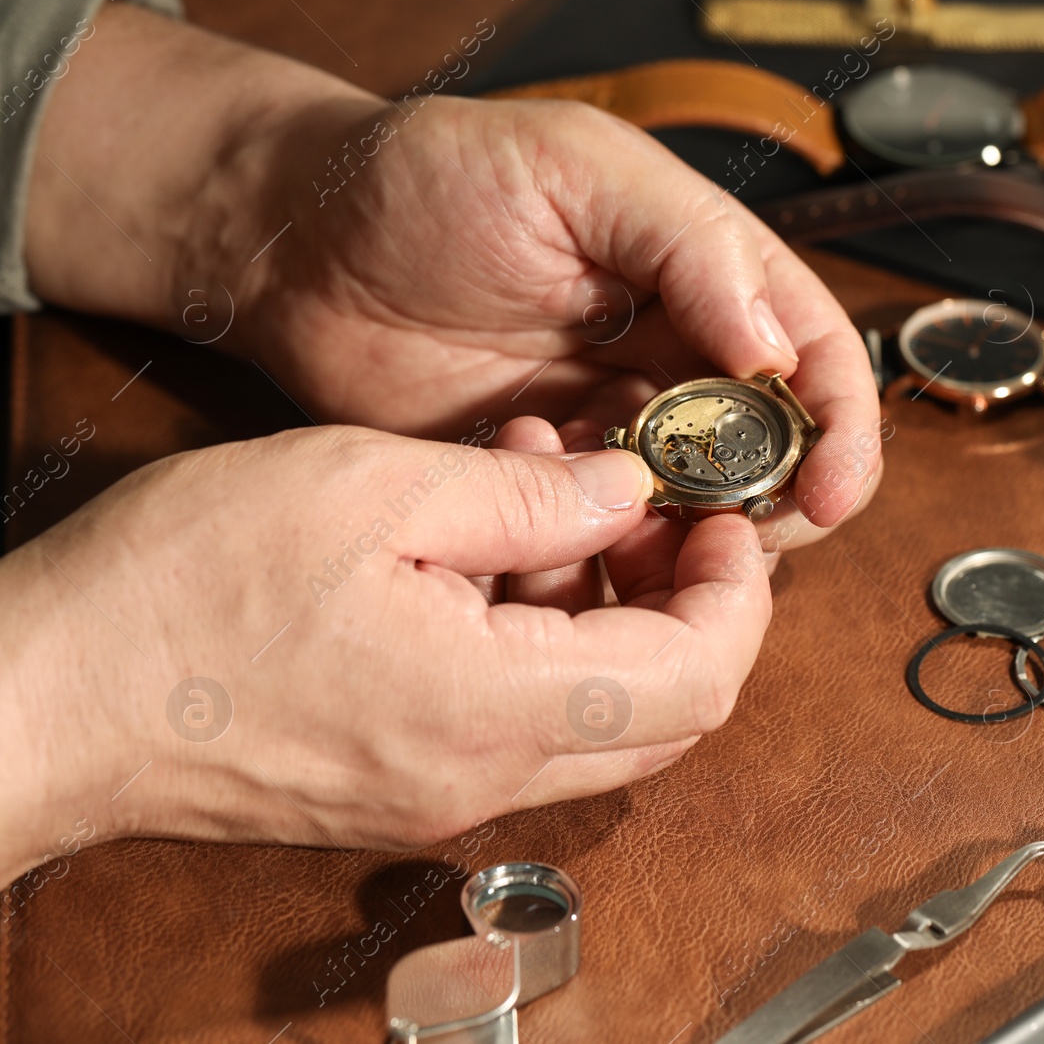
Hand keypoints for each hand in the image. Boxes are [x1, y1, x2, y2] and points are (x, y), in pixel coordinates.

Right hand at [0, 425, 769, 883]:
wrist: (50, 695)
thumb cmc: (181, 590)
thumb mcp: (370, 490)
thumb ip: (526, 496)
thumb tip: (625, 488)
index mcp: (495, 707)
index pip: (699, 678)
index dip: (738, 593)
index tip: (721, 517)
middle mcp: (485, 775)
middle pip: (668, 711)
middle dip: (690, 601)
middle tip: (658, 506)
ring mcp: (445, 791)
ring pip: (600, 717)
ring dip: (609, 609)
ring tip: (548, 495)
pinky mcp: (406, 782)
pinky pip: (522, 720)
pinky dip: (541, 638)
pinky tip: (487, 547)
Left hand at [25, 4, 881, 549]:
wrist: (300, 246)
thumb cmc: (431, 178)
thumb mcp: (575, 169)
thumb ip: (689, 244)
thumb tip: (772, 346)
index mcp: (706, 276)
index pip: (812, 357)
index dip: (841, 429)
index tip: (831, 488)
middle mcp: (675, 359)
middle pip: (775, 453)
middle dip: (779, 504)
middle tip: (740, 539)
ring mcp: (614, 429)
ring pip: (700, 512)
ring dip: (693, 542)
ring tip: (641, 539)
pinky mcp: (547, 483)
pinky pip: (607, 540)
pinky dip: (607, 556)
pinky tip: (560, 533)